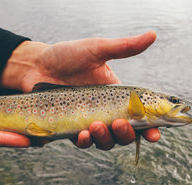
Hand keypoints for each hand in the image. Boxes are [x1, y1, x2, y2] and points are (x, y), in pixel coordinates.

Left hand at [0, 31, 160, 148]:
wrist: (36, 66)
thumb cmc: (66, 56)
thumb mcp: (97, 49)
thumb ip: (124, 47)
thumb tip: (153, 34)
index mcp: (117, 94)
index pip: (140, 115)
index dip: (151, 127)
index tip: (155, 135)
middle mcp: (106, 111)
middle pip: (126, 133)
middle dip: (127, 134)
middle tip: (119, 124)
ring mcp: (89, 121)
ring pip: (107, 142)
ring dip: (106, 138)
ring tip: (96, 126)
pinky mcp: (72, 128)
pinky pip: (84, 142)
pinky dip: (85, 142)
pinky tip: (82, 134)